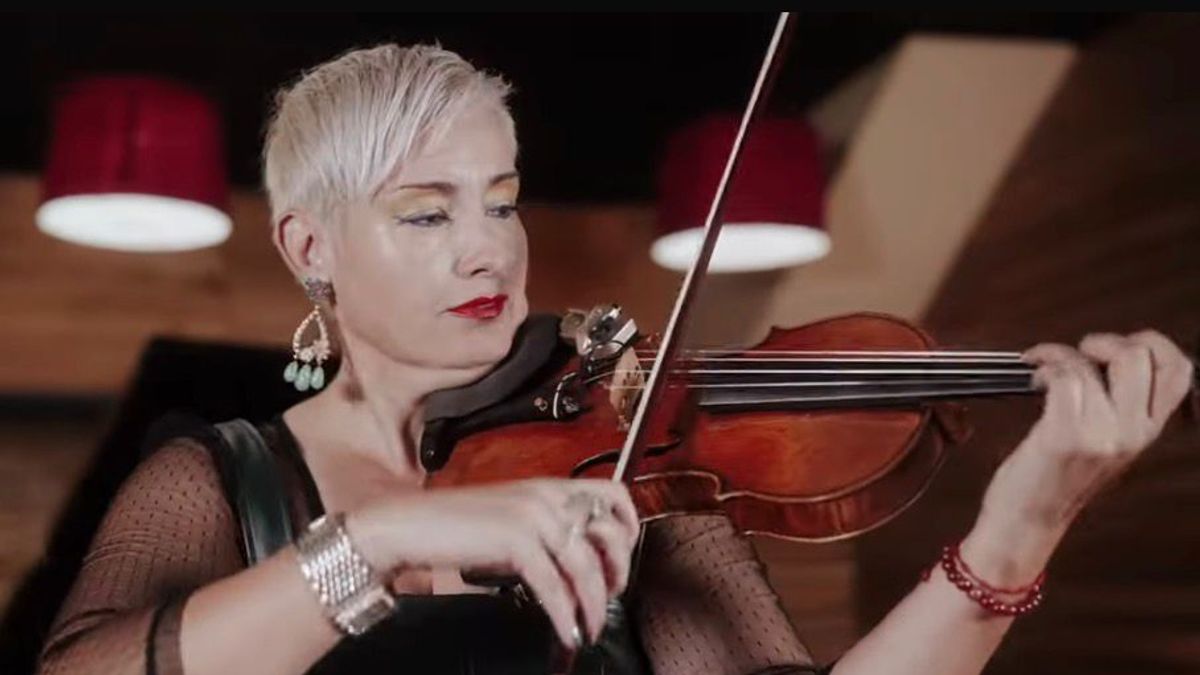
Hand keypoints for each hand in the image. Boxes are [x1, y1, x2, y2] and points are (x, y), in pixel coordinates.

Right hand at [346, 478, 638, 649]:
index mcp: (550, 485)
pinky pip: (554, 585)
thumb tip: (576, 567)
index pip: (615, 494)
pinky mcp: (515, 541)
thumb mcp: (510, 518)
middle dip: (617, 573)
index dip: (629, 530)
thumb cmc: (453, 525)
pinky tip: (565, 630)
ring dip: (592, 605)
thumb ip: (546, 531)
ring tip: (588, 628)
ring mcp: (533, 515)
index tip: (621, 562)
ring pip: (586, 566)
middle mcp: (548, 495)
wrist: (406, 524)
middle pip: (609, 534)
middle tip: (608, 599)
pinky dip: (565, 614)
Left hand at [966, 330, 1192, 583]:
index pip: (1180, 371)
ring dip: (1059, 354)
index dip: (1153, 342)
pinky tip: (1033, 378)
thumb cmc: (1056, 477)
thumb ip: (1119, 405)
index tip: (1116, 345)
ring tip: (1043, 367)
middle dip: (1105, 340)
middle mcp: (1133, 433)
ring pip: (1092, 364)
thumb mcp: (1106, 443)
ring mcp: (1101, 435)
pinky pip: (1063, 376)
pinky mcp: (1065, 436)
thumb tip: (1107, 353)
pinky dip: (1044, 364)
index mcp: (1147, 431)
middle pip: (1139, 356)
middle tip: (1078, 352)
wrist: (1028, 521)